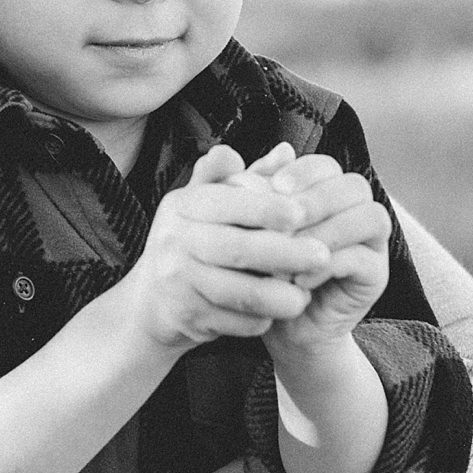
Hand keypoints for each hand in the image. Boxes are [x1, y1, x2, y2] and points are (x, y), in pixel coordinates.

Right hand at [109, 144, 328, 351]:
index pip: (229, 202)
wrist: (150, 300)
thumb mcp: (206, 202)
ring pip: (237, 291)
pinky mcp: (184, 316)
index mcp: (183, 205)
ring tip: (304, 296)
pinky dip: (257, 321)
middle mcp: (174, 240)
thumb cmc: (191, 241)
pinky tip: (273, 315)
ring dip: (276, 296)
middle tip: (322, 256)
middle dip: (285, 253)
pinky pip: (231, 321)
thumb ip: (245, 177)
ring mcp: (176, 281)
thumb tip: (285, 151)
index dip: (267, 208)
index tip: (303, 212)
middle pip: (237, 248)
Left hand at [262, 155, 389, 353]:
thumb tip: (277, 150)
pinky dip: (329, 265)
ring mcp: (371, 244)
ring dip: (328, 230)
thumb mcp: (251, 227)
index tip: (277, 187)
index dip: (305, 172)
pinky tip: (298, 278)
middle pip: (354, 186)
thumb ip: (258, 190)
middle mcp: (355, 213)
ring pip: (369, 217)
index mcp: (326, 194)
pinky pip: (363, 259)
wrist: (274, 323)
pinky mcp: (376, 276)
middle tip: (287, 219)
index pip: (327, 166)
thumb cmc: (260, 268)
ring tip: (292, 250)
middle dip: (318, 198)